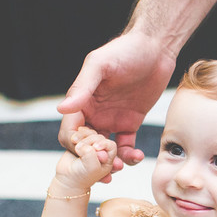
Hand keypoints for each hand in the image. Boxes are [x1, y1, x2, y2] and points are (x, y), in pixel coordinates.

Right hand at [53, 127, 117, 191]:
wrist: (67, 178)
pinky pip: (81, 133)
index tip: (95, 147)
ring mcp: (91, 146)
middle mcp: (101, 151)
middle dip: (90, 141)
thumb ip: (91, 154)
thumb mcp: (91, 167)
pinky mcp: (81, 142)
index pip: (111, 145)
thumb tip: (83, 144)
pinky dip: (77, 136)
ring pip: (90, 133)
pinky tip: (73, 142)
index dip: (103, 144)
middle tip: (81, 151)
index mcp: (108, 158)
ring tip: (76, 149)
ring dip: (82, 138)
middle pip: (99, 137)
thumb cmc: (82, 177)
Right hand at [57, 30, 176, 173]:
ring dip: (110, 163)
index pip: (70, 132)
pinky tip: (137, 157)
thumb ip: (82, 88)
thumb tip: (61, 109)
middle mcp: (93, 114)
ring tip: (121, 166)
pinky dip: (129, 156)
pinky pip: (126, 147)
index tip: (90, 154)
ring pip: (105, 151)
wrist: (156, 47)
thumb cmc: (125, 50)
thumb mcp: (100, 65)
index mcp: (81, 102)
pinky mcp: (129, 123)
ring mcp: (111, 120)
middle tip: (106, 169)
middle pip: (86, 147)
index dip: (76, 146)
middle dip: (93, 161)